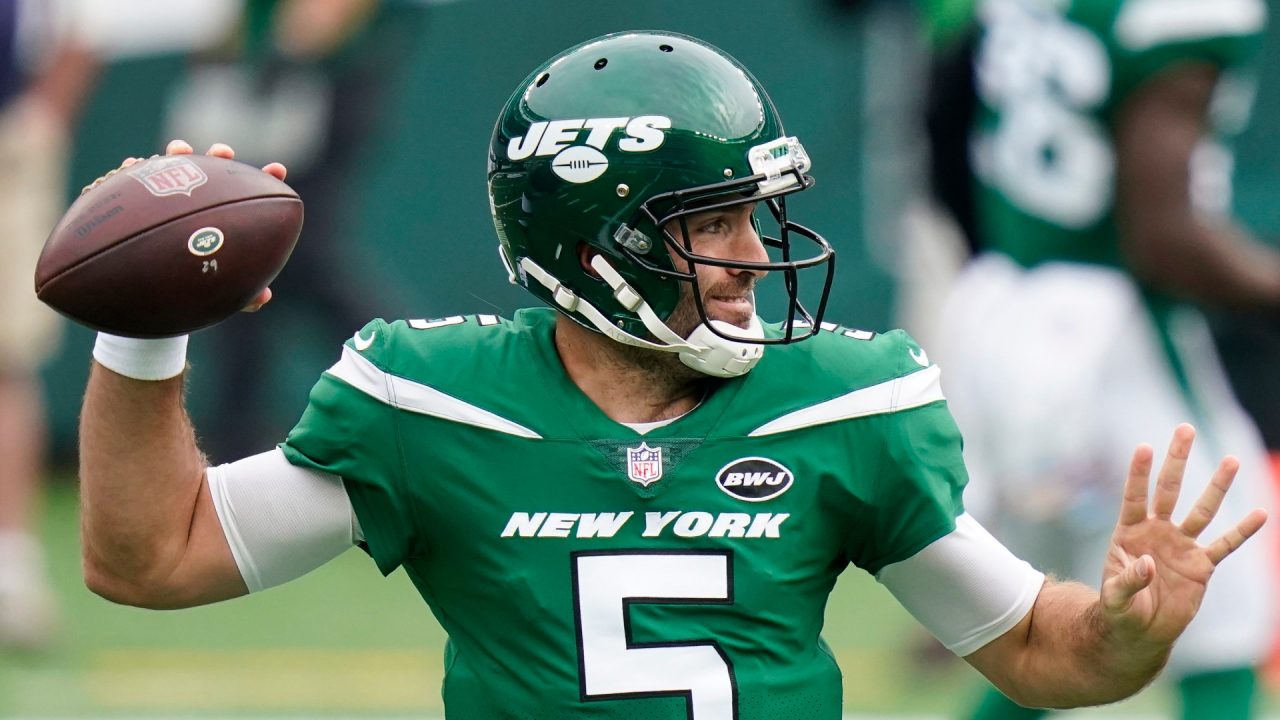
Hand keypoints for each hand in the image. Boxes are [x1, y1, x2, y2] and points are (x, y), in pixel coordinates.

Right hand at [82, 140, 288, 312]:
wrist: (154, 288)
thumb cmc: (195, 287)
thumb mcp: (219, 293)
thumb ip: (243, 296)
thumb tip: (263, 297)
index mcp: (227, 215)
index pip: (251, 192)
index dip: (266, 179)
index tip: (278, 170)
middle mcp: (201, 199)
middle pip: (214, 169)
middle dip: (220, 155)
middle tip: (223, 153)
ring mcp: (170, 195)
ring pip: (174, 166)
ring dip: (179, 153)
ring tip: (180, 150)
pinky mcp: (139, 198)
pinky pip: (133, 179)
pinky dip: (133, 169)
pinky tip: (132, 164)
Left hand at [1099, 424, 1267, 648]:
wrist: (1140, 630)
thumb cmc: (1120, 609)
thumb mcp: (1116, 597)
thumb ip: (1128, 580)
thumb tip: (1147, 564)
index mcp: (1129, 532)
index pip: (1135, 497)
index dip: (1138, 473)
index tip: (1144, 447)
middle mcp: (1157, 532)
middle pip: (1169, 490)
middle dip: (1177, 460)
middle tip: (1185, 429)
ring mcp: (1181, 545)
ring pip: (1202, 511)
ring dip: (1216, 487)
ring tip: (1231, 460)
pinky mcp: (1202, 566)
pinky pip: (1225, 545)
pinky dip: (1242, 531)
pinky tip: (1260, 513)